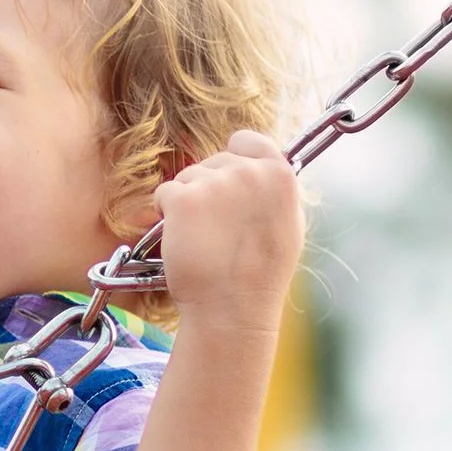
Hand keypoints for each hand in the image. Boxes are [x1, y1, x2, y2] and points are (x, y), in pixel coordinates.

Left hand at [149, 128, 303, 335]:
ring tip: (205, 239)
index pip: (247, 141)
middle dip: (209, 188)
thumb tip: (258, 170)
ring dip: (188, 203)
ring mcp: (216, 183)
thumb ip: (272, 191)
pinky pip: (164, 193)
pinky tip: (184, 240)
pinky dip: (167, 215)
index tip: (229, 182)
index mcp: (280, 175)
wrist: (232, 309)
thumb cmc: (259, 276)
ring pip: (187, 177)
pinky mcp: (184, 198)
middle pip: (214, 161)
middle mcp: (249, 172)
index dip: (233, 159)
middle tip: (217, 229)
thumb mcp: (286, 225)